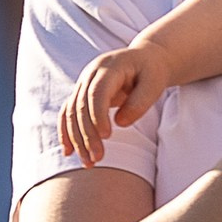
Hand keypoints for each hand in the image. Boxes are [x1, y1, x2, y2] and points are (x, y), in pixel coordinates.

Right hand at [62, 46, 155, 165]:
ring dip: (77, 138)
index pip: (96, 92)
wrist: (145, 59)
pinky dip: (67, 132)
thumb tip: (120, 123)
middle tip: (98, 158)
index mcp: (109, 67)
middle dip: (87, 134)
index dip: (98, 115)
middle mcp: (91, 74)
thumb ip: (141, 101)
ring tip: (88, 163)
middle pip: (81, 105)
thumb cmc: (152, 71)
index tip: (107, 137)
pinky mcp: (82, 94)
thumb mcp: (155, 83)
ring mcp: (84, 83)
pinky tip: (69, 152)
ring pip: (72, 112)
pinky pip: (68, 113)